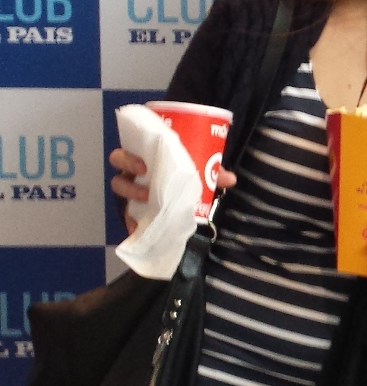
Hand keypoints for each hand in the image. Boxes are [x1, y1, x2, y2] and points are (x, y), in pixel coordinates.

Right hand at [109, 148, 236, 234]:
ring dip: (132, 200)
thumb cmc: (184, 168)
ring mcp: (130, 193)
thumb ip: (213, 171)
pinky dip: (131, 223)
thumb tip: (230, 179)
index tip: (144, 166)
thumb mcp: (198, 167)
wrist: (183, 183)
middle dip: (129, 183)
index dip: (129, 160)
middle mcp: (132, 175)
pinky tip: (138, 230)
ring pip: (121, 196)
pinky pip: (126, 216)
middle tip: (147, 191)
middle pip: (118, 177)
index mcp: (142, 159)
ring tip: (148, 205)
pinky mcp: (130, 209)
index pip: (124, 155)